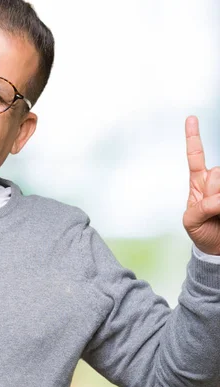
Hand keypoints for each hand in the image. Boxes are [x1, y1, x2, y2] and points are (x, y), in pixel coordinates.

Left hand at [183, 116, 219, 254]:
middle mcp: (215, 181)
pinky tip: (218, 207)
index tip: (191, 117)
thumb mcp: (192, 221)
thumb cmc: (201, 232)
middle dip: (212, 192)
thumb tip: (218, 199)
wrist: (216, 247)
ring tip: (219, 214)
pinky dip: (219, 199)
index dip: (193, 137)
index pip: (195, 156)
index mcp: (198, 183)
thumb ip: (200, 208)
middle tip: (212, 210)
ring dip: (219, 199)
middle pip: (216, 172)